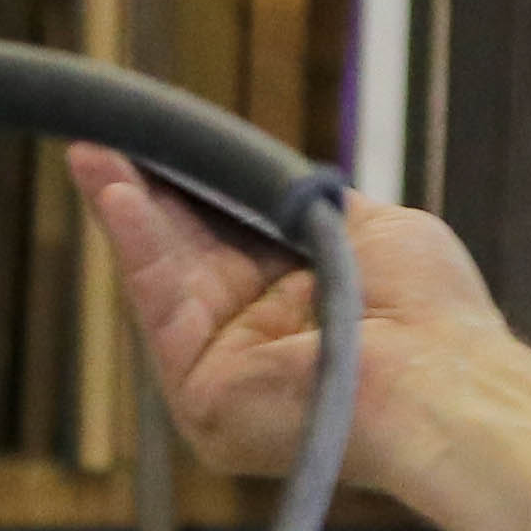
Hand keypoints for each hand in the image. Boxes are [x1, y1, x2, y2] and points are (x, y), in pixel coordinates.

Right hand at [69, 147, 516, 495]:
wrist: (438, 380)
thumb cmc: (430, 312)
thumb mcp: (374, 230)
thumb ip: (314, 208)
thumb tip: (274, 178)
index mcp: (303, 305)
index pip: (234, 236)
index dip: (200, 186)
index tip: (169, 140)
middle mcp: (258, 341)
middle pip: (189, 251)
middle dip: (148, 190)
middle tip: (109, 137)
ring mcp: (225, 370)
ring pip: (164, 273)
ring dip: (125, 207)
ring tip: (91, 153)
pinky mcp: (199, 393)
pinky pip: (161, 305)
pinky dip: (136, 245)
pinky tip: (114, 195)